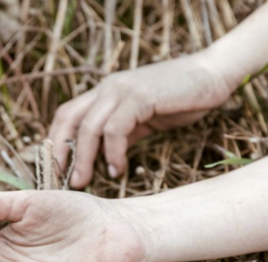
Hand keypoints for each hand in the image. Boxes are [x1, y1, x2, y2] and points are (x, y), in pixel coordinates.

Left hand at [49, 50, 237, 187]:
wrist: (211, 75)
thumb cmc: (180, 98)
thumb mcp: (144, 119)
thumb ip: (123, 133)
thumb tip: (104, 157)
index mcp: (105, 91)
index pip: (67, 114)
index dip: (56, 141)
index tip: (56, 168)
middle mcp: (108, 88)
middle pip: (68, 119)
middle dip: (61, 152)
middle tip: (63, 180)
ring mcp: (122, 90)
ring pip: (88, 127)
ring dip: (84, 158)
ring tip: (87, 181)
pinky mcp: (139, 97)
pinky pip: (115, 130)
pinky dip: (112, 153)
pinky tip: (118, 168)